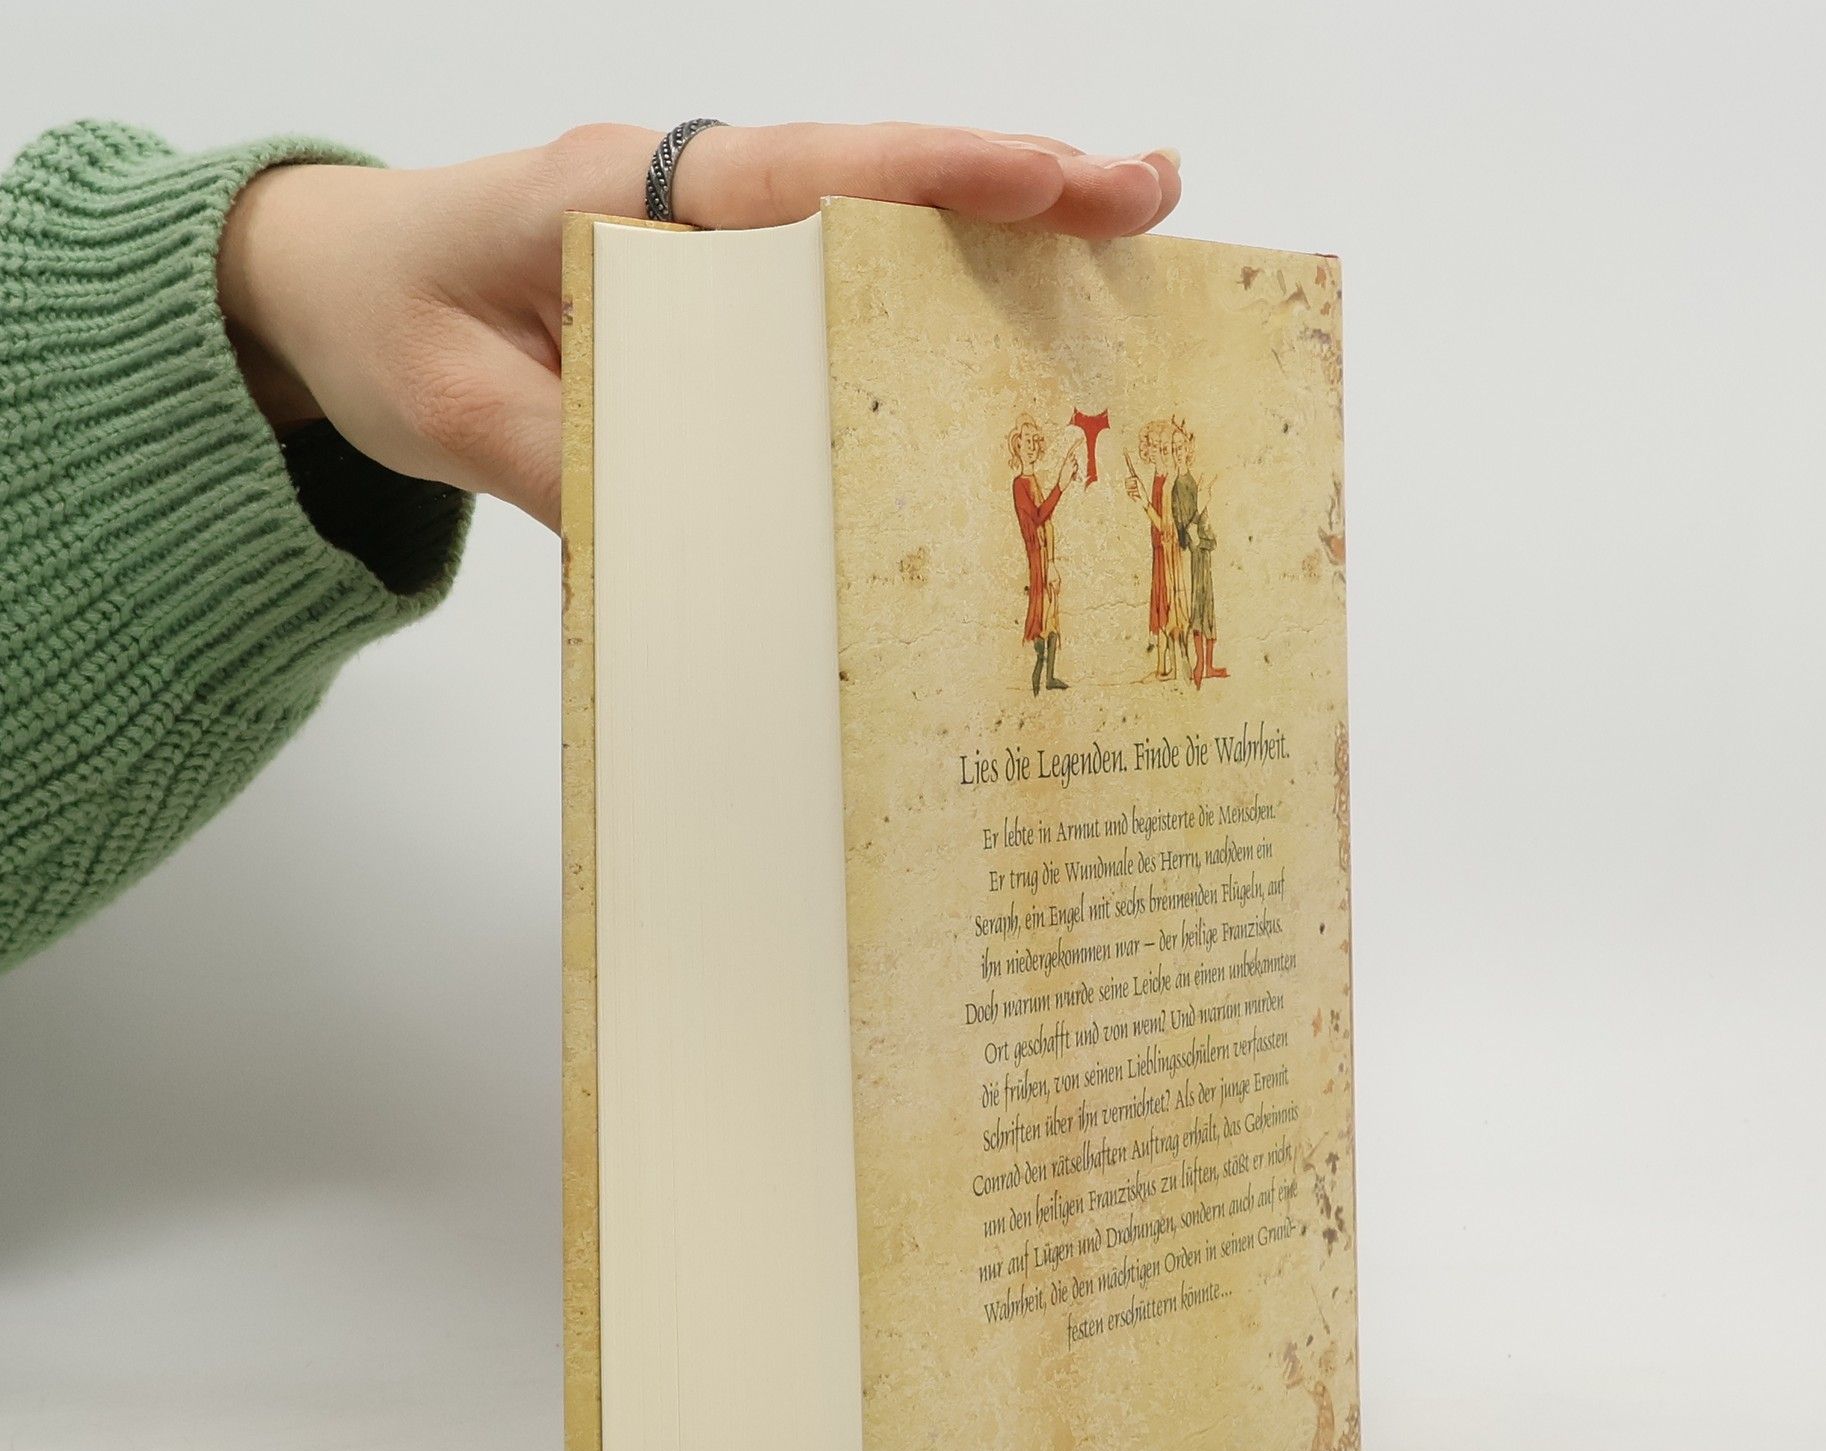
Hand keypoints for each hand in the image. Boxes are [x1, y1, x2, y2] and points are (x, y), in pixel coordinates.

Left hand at [217, 123, 1181, 529]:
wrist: (328, 292)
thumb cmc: (379, 321)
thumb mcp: (449, 409)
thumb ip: (564, 466)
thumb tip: (702, 550)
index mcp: (618, 192)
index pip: (796, 175)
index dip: (929, 176)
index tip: (1048, 179)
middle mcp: (681, 193)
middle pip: (871, 179)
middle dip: (1014, 187)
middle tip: (1147, 200)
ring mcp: (706, 233)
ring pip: (871, 220)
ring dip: (995, 235)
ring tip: (1125, 247)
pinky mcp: (715, 283)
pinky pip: (834, 274)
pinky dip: (928, 287)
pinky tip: (1009, 322)